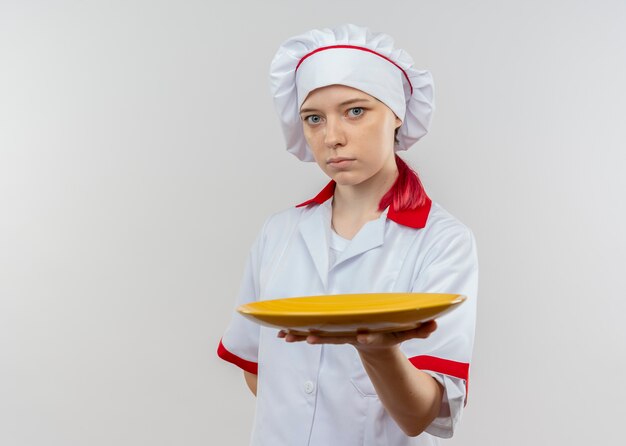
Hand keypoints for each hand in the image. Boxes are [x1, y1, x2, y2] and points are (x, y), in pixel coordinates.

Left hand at [277, 320, 436, 352]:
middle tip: (307, 337)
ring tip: (285, 335)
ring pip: (321, 337)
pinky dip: (297, 333)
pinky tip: (281, 333)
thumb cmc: (392, 333)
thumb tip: (435, 323)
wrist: (376, 347)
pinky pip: (313, 334)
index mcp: (375, 337)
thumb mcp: (409, 332)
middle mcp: (355, 338)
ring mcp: (342, 337)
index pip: (372, 338)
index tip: (363, 337)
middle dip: (323, 338)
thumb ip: (422, 328)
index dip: (369, 339)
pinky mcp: (332, 335)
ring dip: (302, 336)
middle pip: (338, 339)